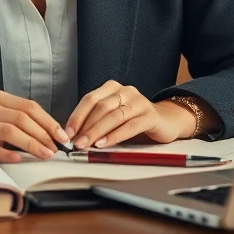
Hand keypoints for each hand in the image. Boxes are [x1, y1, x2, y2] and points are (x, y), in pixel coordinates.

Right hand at [0, 90, 71, 163]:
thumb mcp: (0, 119)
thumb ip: (21, 122)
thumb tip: (51, 135)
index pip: (29, 107)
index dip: (48, 122)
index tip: (61, 136)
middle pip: (21, 118)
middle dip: (42, 135)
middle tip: (54, 149)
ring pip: (9, 131)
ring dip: (30, 144)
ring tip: (43, 154)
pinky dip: (5, 153)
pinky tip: (17, 158)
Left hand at [66, 81, 195, 149]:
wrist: (165, 121)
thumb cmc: (134, 119)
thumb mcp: (113, 115)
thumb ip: (96, 120)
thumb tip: (74, 135)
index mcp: (113, 88)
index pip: (90, 99)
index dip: (77, 116)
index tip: (68, 132)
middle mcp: (126, 91)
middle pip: (101, 108)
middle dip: (86, 127)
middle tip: (76, 142)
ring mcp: (139, 102)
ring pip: (114, 116)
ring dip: (98, 132)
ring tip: (87, 145)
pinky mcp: (150, 115)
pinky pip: (130, 126)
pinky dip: (115, 136)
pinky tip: (105, 144)